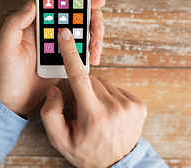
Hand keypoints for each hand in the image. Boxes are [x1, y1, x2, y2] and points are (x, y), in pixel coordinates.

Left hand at [0, 0, 104, 115]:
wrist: (12, 102)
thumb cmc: (3, 75)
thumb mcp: (4, 49)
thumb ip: (15, 24)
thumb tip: (32, 4)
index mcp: (33, 25)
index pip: (56, 5)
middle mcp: (47, 33)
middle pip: (75, 17)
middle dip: (91, 19)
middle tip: (96, 28)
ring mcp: (57, 47)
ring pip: (82, 33)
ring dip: (94, 36)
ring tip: (95, 47)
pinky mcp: (64, 61)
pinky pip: (81, 52)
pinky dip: (90, 52)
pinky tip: (93, 57)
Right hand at [40, 28, 146, 166]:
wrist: (118, 165)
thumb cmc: (87, 152)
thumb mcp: (60, 140)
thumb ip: (51, 114)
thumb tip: (56, 89)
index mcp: (94, 115)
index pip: (79, 77)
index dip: (71, 54)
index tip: (66, 35)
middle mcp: (114, 108)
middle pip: (91, 80)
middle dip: (83, 88)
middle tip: (83, 108)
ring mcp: (130, 105)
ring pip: (104, 83)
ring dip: (96, 92)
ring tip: (97, 112)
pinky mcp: (139, 105)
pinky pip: (116, 88)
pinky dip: (109, 95)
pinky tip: (108, 111)